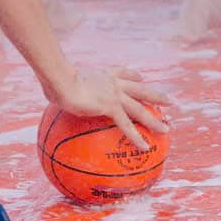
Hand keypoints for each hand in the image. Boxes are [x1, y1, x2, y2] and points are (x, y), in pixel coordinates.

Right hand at [46, 66, 172, 149]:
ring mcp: (115, 94)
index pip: (124, 74)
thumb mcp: (60, 83)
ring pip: (140, 108)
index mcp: (104, 75)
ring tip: (167, 128)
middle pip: (141, 89)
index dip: (134, 76)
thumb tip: (49, 92)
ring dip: (155, 119)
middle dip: (157, 96)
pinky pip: (127, 125)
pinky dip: (137, 136)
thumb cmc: (55, 81)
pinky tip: (146, 147)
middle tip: (170, 102)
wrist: (61, 80)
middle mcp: (113, 83)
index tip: (142, 78)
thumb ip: (61, 89)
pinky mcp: (111, 106)